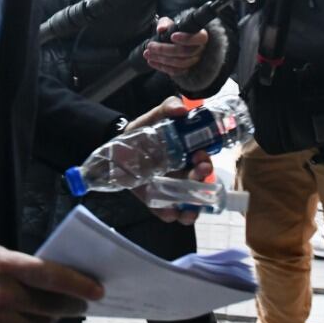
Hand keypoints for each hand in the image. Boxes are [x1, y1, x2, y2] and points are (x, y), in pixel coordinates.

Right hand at [0, 244, 103, 322]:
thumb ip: (25, 266)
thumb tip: (61, 279)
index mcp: (6, 267)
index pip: (52, 276)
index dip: (79, 284)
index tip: (99, 291)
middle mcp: (3, 296)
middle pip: (52, 306)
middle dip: (72, 306)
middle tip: (81, 305)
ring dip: (47, 320)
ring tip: (42, 311)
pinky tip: (12, 320)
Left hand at [124, 96, 213, 224]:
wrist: (118, 146)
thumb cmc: (143, 131)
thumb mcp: (155, 117)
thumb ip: (168, 108)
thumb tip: (182, 109)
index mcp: (187, 154)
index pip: (203, 160)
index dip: (205, 160)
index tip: (201, 155)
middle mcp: (183, 173)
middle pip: (199, 182)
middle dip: (202, 180)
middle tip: (198, 173)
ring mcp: (170, 188)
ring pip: (188, 203)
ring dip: (193, 209)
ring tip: (189, 212)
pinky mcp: (155, 200)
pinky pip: (166, 211)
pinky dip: (169, 214)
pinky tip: (170, 214)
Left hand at [143, 17, 208, 76]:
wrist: (173, 40)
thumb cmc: (173, 29)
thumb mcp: (168, 22)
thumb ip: (165, 23)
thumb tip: (161, 29)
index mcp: (200, 36)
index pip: (199, 38)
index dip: (186, 39)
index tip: (172, 36)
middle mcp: (199, 50)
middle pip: (186, 52)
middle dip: (165, 49)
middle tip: (150, 46)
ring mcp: (193, 61)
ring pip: (180, 63)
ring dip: (161, 59)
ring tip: (147, 54)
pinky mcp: (186, 69)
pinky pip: (175, 71)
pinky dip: (162, 67)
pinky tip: (151, 61)